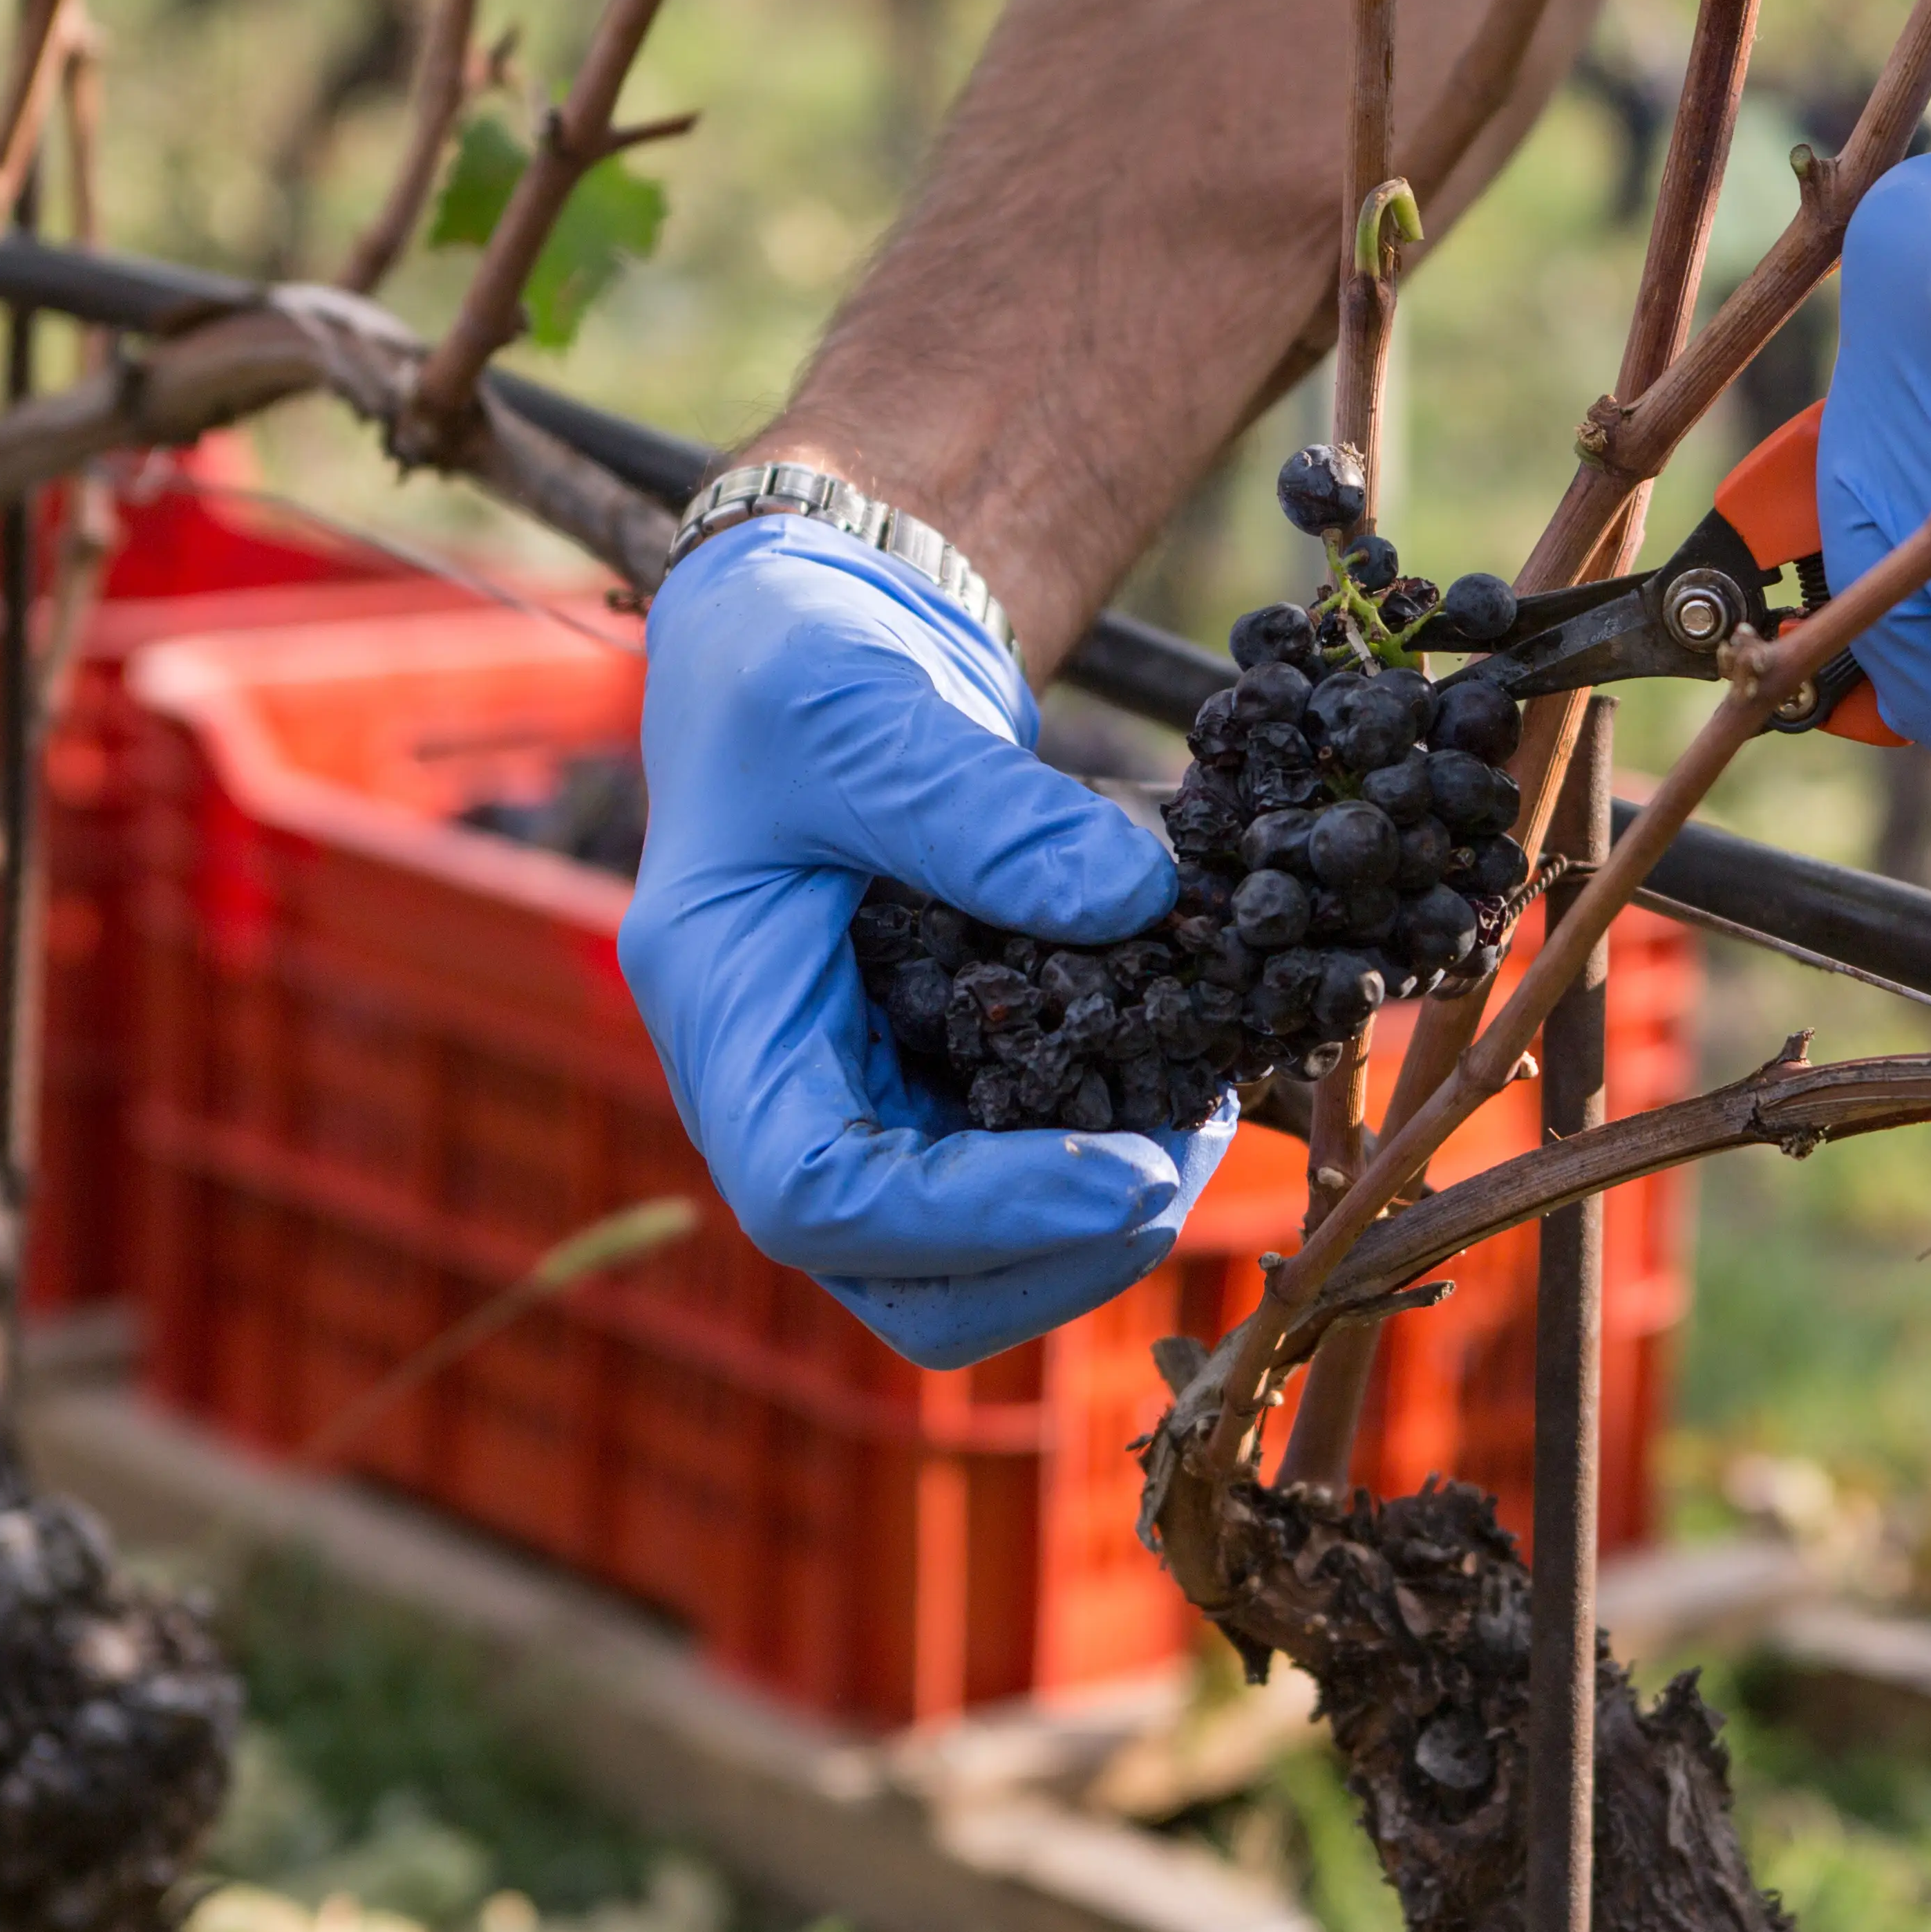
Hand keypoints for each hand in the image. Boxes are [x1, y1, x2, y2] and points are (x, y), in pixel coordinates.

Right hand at [622, 515, 1232, 1366]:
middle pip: (902, 1283)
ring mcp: (856, 1103)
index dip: (978, 1218)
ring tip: (1206, 1104)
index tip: (1131, 1170)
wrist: (807, 648)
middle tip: (1188, 1153)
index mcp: (724, 1015)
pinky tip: (1187, 1066)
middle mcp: (778, 1093)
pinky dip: (1109, 1151)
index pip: (818, 1198)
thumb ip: (984, 809)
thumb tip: (1139, 902)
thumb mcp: (862, 707)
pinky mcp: (931, 1082)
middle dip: (1059, 1255)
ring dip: (1100, 1219)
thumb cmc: (793, 667)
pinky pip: (1019, 1177)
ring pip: (973, 1261)